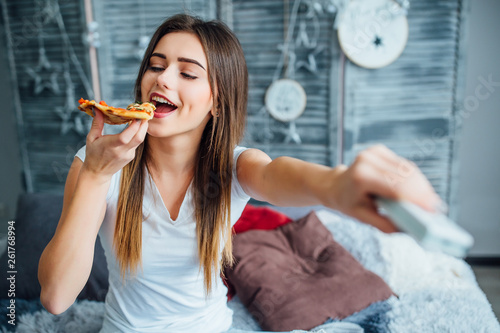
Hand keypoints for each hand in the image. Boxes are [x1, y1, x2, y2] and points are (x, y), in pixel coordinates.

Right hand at [81, 109, 148, 181]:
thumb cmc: (93, 154)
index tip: (136, 115)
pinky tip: (135, 128)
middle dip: (144, 125)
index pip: (125, 137)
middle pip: (139, 138)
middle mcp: (121, 152)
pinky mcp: (131, 156)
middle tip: (144, 114)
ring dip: (142, 128)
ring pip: (140, 140)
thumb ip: (96, 123)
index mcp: (110, 146)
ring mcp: (128, 155)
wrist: (98, 173)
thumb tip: (97, 108)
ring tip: (141, 118)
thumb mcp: (91, 138)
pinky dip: (137, 134)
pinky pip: (137, 143)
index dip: (133, 126)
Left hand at [328, 145, 443, 232]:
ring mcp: (373, 152)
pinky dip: (414, 178)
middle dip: (423, 193)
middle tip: (437, 209)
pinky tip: (421, 191)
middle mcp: (367, 160)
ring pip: (407, 169)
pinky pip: (403, 165)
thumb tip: (412, 229)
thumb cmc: (350, 204)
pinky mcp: (379, 150)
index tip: (432, 210)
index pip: (395, 186)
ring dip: (422, 185)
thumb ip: (387, 224)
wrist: (335, 185)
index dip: (416, 197)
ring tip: (432, 202)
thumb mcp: (364, 218)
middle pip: (405, 176)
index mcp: (361, 177)